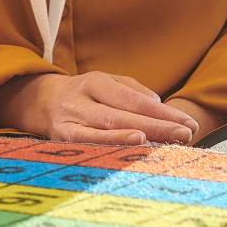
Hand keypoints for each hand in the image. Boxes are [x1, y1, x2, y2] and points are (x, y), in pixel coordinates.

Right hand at [0, 73, 200, 144]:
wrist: (38, 103)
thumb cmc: (84, 96)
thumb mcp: (107, 84)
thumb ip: (133, 91)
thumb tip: (158, 103)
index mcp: (96, 82)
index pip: (134, 98)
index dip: (162, 110)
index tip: (187, 122)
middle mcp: (82, 98)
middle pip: (125, 113)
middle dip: (159, 124)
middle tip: (186, 133)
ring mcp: (70, 118)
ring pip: (108, 126)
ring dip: (140, 134)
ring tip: (166, 140)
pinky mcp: (62, 138)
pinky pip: (90, 142)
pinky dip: (113, 143)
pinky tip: (134, 145)